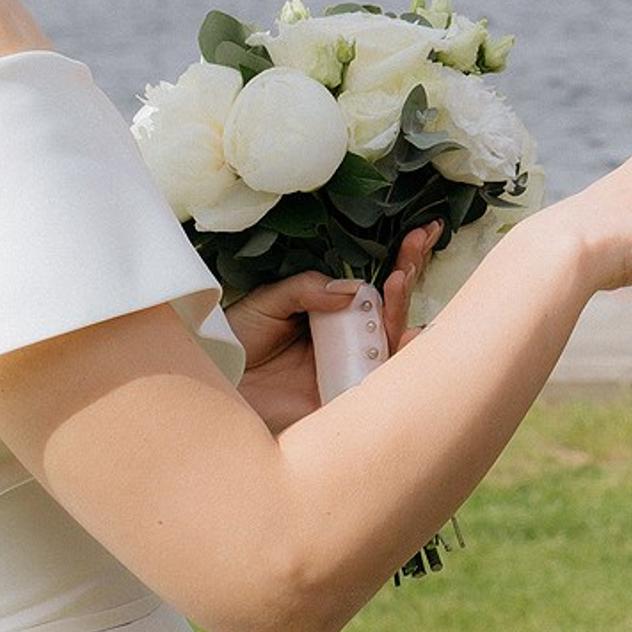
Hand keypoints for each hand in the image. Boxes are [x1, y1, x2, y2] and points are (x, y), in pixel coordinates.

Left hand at [229, 225, 440, 433]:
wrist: (210, 385)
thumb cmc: (237, 341)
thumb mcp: (269, 301)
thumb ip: (308, 289)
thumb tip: (353, 289)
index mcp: (335, 311)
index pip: (376, 283)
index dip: (402, 259)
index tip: (421, 232)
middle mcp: (349, 338)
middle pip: (392, 306)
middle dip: (410, 270)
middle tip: (418, 242)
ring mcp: (350, 367)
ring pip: (393, 338)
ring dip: (402, 307)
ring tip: (400, 279)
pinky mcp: (344, 398)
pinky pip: (380, 382)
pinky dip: (400, 359)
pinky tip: (407, 334)